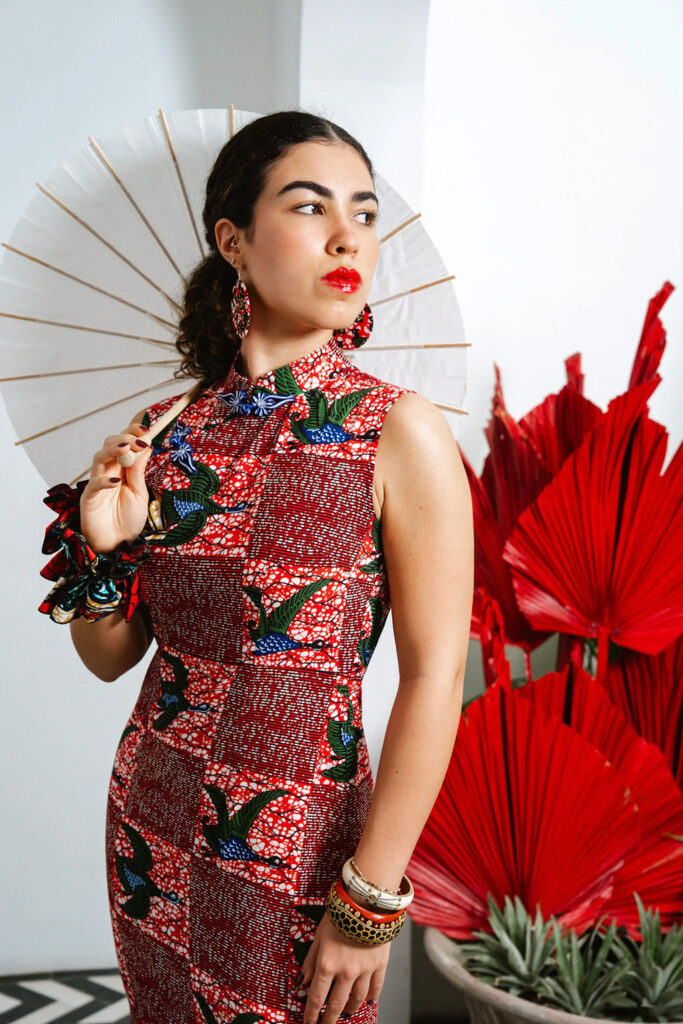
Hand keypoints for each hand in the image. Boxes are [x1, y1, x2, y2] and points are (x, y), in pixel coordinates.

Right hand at [79, 419, 154, 553]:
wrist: (117, 545)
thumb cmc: (127, 520)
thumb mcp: (140, 494)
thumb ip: (139, 472)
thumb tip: (146, 446)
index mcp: (120, 469)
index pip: (123, 444)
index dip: (132, 433)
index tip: (146, 429)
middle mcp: (107, 473)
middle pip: (109, 445)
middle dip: (124, 438)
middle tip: (138, 440)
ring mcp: (96, 484)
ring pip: (98, 458)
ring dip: (112, 451)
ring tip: (126, 449)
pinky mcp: (88, 499)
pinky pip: (93, 486)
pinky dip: (103, 481)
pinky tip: (116, 481)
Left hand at [300, 911, 389, 1023]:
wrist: (366, 902)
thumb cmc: (340, 915)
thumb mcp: (318, 937)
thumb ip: (310, 962)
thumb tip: (302, 982)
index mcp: (327, 965)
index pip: (316, 998)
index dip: (311, 1014)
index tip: (308, 1023)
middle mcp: (346, 972)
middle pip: (336, 1004)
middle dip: (329, 1019)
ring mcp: (365, 970)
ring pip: (356, 999)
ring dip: (349, 1009)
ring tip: (345, 1013)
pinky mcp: (380, 965)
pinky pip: (375, 988)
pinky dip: (371, 997)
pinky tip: (367, 1000)